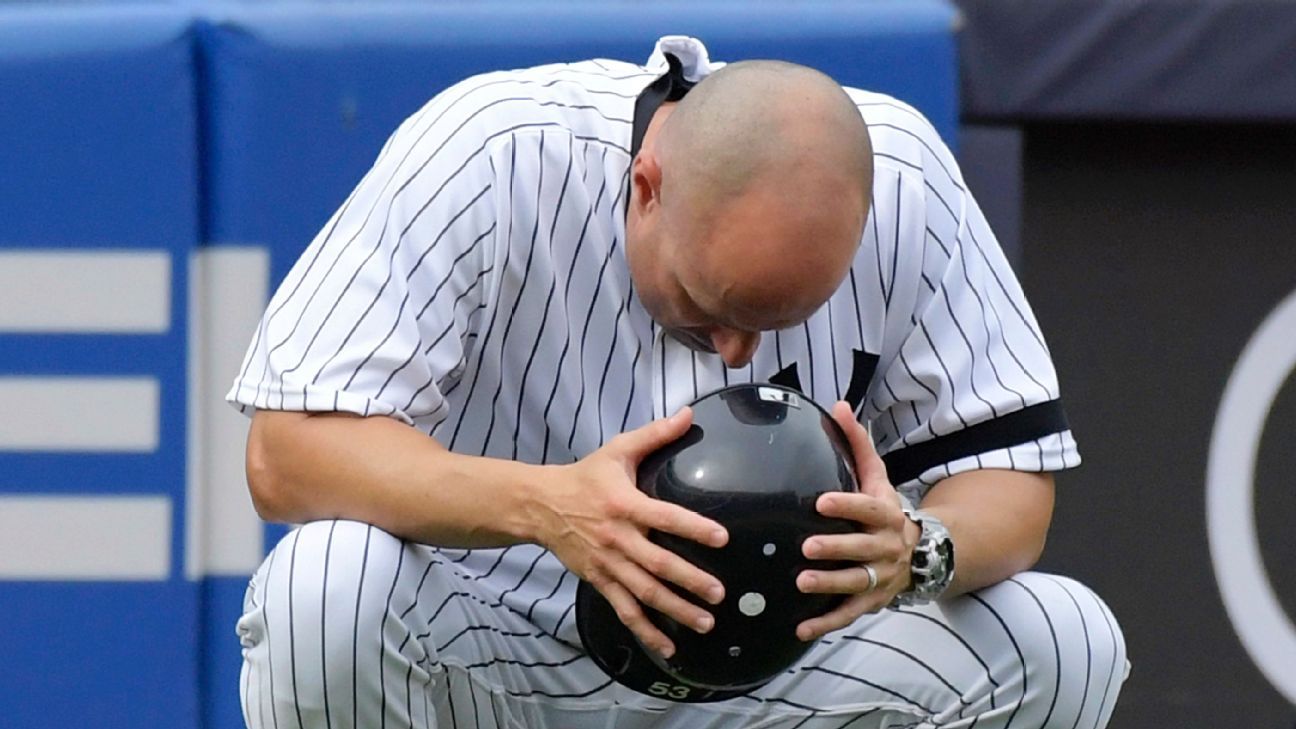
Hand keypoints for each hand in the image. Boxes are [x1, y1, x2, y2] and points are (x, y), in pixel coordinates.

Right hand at [533, 408, 728, 658]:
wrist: (540, 505)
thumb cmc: (586, 476)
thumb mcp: (618, 450)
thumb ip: (655, 434)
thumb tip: (690, 414)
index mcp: (624, 504)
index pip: (664, 517)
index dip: (693, 527)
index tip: (721, 538)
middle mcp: (617, 537)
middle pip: (657, 563)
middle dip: (689, 580)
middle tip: (719, 594)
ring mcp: (607, 564)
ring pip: (644, 592)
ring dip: (674, 610)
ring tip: (705, 622)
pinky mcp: (599, 580)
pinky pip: (624, 609)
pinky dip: (646, 630)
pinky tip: (668, 647)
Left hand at [794, 401, 919, 640]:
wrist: (920, 552)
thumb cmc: (883, 509)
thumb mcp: (877, 476)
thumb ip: (857, 444)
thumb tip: (838, 405)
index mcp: (885, 514)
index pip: (866, 508)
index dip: (846, 505)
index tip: (819, 502)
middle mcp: (886, 547)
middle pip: (862, 549)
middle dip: (836, 549)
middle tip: (807, 548)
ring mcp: (880, 577)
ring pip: (855, 583)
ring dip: (829, 585)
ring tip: (801, 584)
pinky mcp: (871, 601)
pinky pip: (848, 614)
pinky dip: (826, 624)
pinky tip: (800, 628)